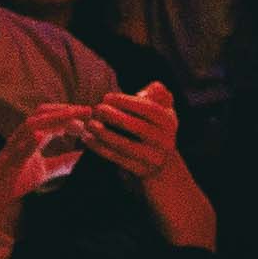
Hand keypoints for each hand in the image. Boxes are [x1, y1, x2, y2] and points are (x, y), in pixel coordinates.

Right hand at [0, 112, 86, 232]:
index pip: (50, 117)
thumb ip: (62, 162)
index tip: (89, 113)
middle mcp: (21, 137)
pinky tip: (42, 135)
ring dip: (53, 119)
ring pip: (31, 125)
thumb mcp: (44, 170)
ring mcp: (13, 148)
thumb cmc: (15, 180)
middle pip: (42, 114)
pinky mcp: (7, 162)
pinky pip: (18, 149)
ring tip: (72, 116)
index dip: (69, 112)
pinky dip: (29, 140)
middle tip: (87, 110)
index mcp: (30, 137)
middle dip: (65, 110)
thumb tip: (83, 157)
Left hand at [64, 84, 180, 182]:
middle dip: (114, 116)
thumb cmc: (154, 128)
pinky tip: (88, 139)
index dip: (127, 102)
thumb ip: (159, 94)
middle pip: (138, 127)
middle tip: (97, 109)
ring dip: (104, 133)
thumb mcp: (162, 110)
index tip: (107, 97)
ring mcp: (153, 158)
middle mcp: (165, 141)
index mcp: (169, 122)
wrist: (159, 164)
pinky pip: (117, 158)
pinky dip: (100, 148)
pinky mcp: (140, 171)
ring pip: (125, 144)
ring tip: (89, 124)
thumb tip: (154, 87)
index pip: (149, 109)